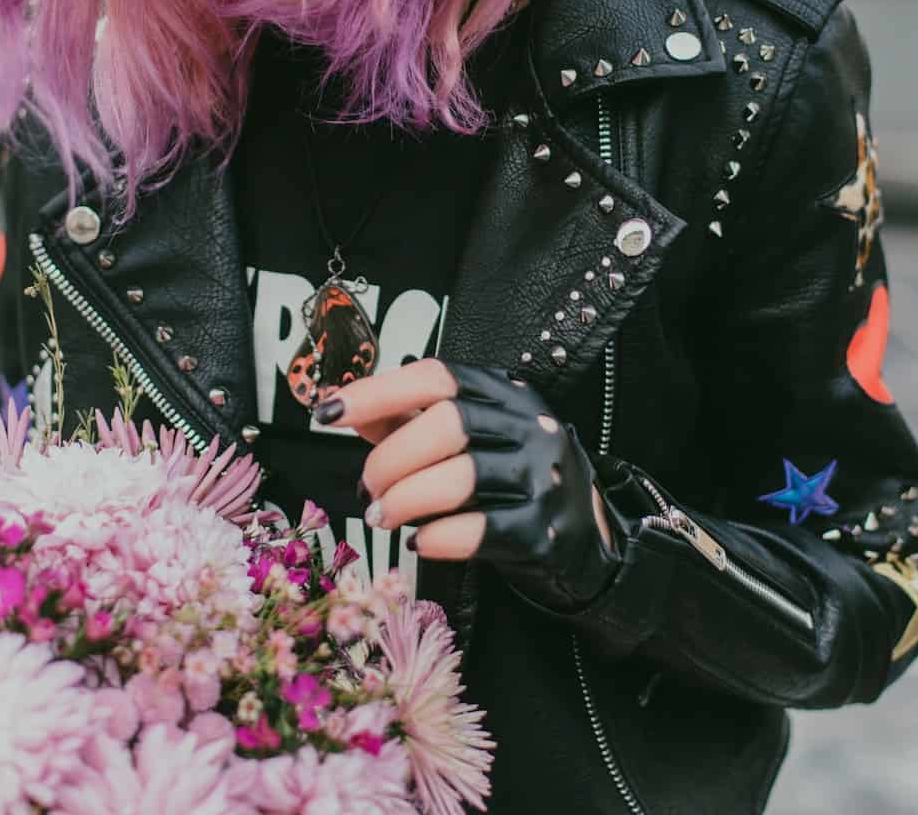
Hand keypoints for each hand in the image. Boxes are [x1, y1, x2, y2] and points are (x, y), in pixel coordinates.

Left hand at [315, 358, 621, 610]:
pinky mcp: (543, 530)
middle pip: (446, 424)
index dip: (378, 391)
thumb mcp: (473, 438)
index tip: (330, 411)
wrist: (587, 542)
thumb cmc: (514, 482)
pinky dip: (435, 537)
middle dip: (390, 459)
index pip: (437, 376)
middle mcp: (531, 428)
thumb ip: (410, 420)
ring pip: (459, 478)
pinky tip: (420, 539)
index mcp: (508, 394)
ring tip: (382, 515)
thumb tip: (346, 409)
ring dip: (403, 500)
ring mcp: (544, 478)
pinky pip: (476, 531)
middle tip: (368, 488)